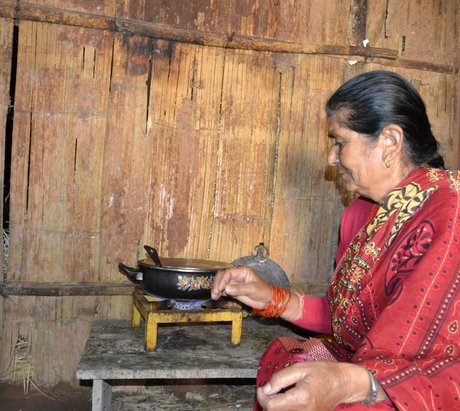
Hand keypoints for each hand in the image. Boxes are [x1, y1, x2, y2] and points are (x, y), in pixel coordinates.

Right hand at [210, 265, 272, 308]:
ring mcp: (234, 283)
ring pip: (221, 283)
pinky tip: (217, 297)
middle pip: (222, 276)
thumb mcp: (253, 289)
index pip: (228, 272)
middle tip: (215, 293)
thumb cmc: (263, 291)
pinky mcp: (233, 290)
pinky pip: (223, 290)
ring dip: (216, 289)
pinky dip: (219, 293)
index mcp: (242, 271)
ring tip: (214, 297)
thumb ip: (240, 288)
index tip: (220, 288)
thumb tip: (226, 289)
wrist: (267, 300)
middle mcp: (236, 276)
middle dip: (217, 284)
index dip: (222, 280)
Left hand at [256, 361, 370, 410]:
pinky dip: (284, 409)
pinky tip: (286, 399)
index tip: (262, 387)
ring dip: (275, 407)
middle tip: (269, 389)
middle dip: (268, 402)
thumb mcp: (300, 368)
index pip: (272, 405)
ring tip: (278, 394)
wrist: (343, 383)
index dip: (262, 396)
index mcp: (301, 398)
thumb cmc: (324, 372)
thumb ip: (280, 378)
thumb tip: (266, 388)